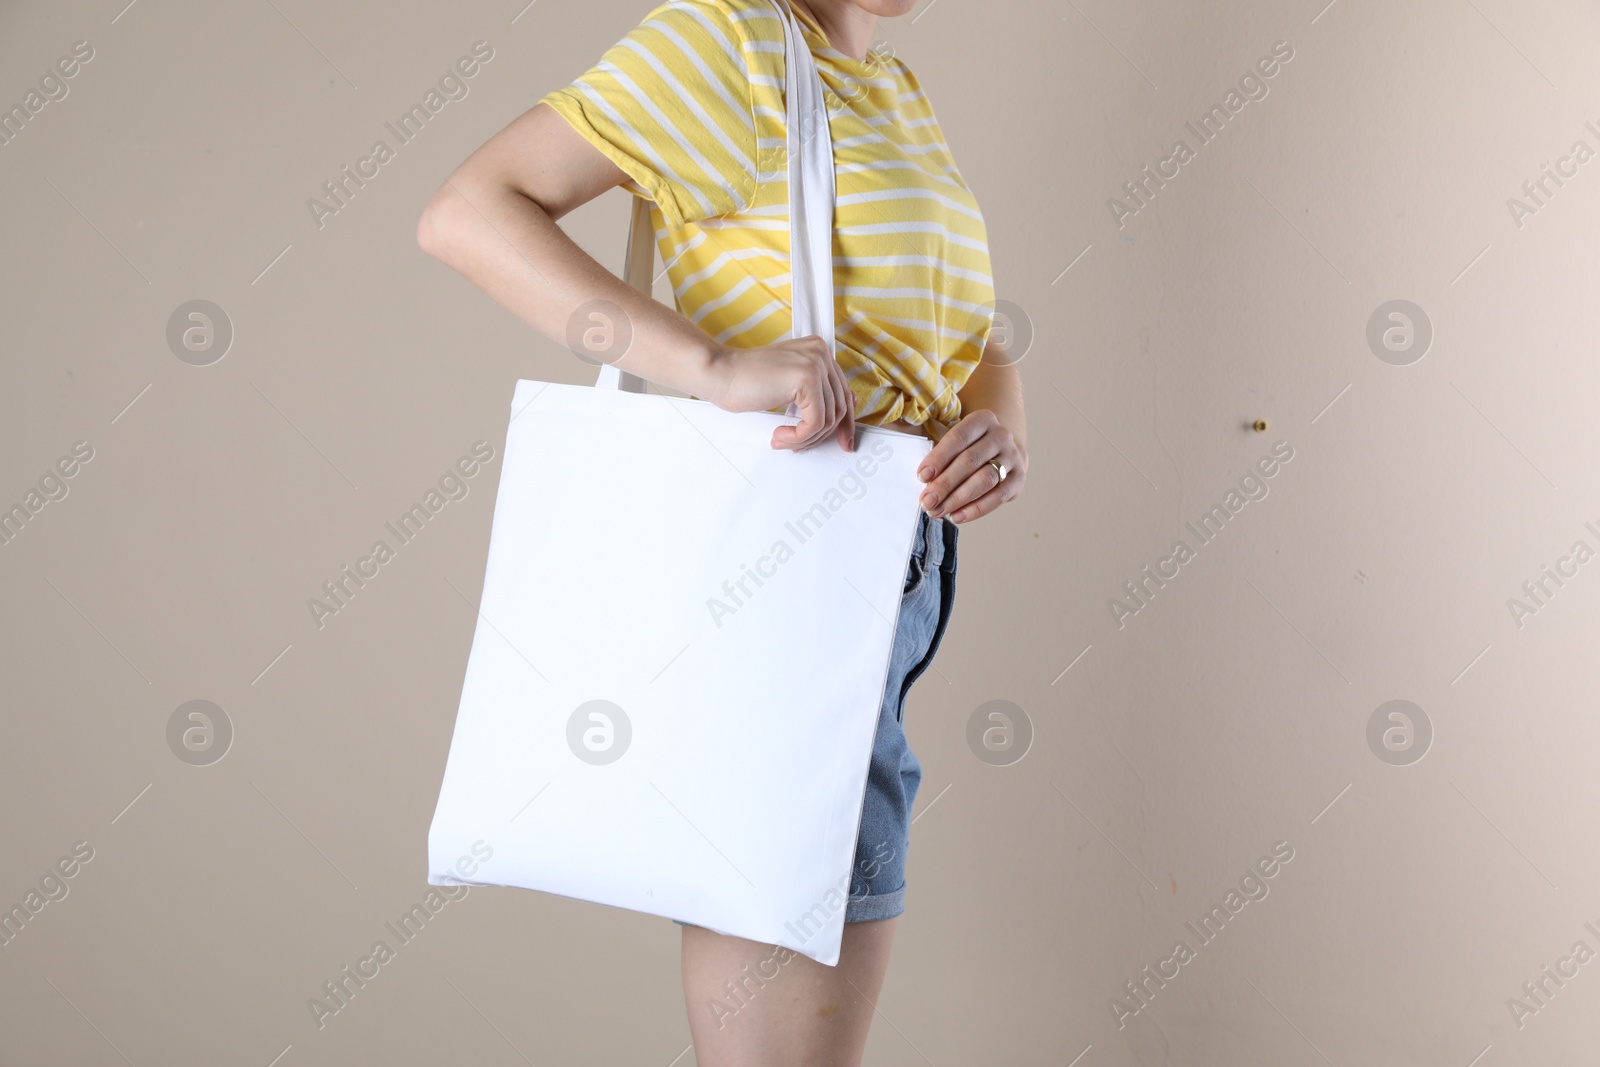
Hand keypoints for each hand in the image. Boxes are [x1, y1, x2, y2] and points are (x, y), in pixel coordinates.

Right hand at [705, 337, 855, 451]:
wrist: (719, 373)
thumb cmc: (744, 380)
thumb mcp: (787, 386)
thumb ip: (814, 395)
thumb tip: (840, 418)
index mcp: (818, 351)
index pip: (843, 392)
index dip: (845, 422)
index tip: (842, 441)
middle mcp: (820, 353)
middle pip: (839, 407)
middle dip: (823, 434)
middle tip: (803, 446)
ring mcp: (815, 364)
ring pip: (828, 418)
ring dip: (805, 438)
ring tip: (784, 439)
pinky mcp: (807, 380)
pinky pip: (815, 423)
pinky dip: (799, 436)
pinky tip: (780, 434)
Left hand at [917, 409, 1026, 522]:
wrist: (1003, 447)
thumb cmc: (970, 445)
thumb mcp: (958, 439)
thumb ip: (942, 455)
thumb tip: (926, 482)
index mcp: (983, 420)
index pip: (959, 438)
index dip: (939, 458)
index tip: (922, 476)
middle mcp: (1001, 435)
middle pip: (970, 461)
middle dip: (945, 484)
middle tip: (927, 501)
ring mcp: (1013, 457)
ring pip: (984, 480)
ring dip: (958, 499)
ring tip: (938, 510)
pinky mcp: (1019, 479)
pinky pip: (998, 497)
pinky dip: (976, 509)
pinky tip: (957, 516)